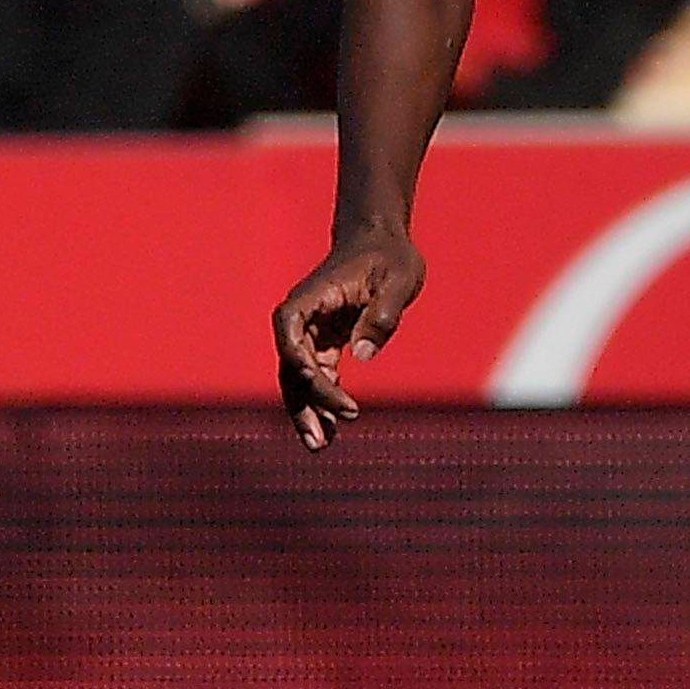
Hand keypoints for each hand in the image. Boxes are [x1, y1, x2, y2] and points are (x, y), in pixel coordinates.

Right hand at [276, 228, 427, 445]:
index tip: (319, 379)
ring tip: (320, 446)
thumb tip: (363, 355)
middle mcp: (304, 316)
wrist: (382, 242)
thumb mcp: (399, 278)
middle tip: (319, 438)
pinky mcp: (325, 343)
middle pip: (291, 363)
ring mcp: (312, 332)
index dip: (296, 356)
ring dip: (307, 411)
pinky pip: (317, 378)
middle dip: (303, 402)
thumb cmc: (390, 256)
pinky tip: (333, 428)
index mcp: (313, 295)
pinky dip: (323, 401)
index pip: (290, 327)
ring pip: (299, 378)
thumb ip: (382, 314)